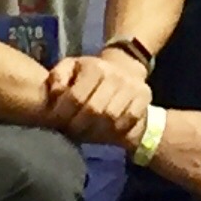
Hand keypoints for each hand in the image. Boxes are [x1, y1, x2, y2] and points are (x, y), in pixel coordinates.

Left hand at [35, 48, 151, 146]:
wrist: (124, 68)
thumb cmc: (90, 74)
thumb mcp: (70, 68)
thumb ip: (57, 77)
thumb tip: (56, 91)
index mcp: (95, 67)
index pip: (76, 97)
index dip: (63, 114)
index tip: (57, 122)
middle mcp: (116, 76)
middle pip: (94, 110)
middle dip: (79, 125)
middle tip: (71, 132)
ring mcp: (133, 87)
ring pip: (112, 118)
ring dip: (96, 131)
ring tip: (86, 133)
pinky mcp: (144, 98)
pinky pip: (128, 122)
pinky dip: (116, 131)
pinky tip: (105, 131)